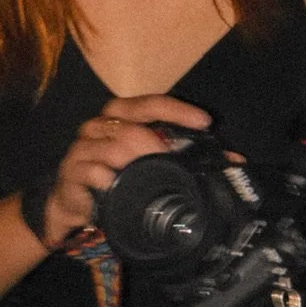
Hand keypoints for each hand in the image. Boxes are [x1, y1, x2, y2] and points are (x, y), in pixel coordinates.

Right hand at [40, 95, 210, 248]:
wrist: (72, 203)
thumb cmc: (116, 177)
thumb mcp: (150, 165)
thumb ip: (185, 158)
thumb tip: (233, 161)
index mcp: (122, 116)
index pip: (151, 103)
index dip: (177, 109)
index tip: (204, 121)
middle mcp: (102, 125)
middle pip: (131, 122)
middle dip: (155, 141)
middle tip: (172, 159)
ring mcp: (84, 146)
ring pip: (113, 145)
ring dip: (135, 161)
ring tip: (148, 176)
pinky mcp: (71, 170)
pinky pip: (91, 170)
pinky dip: (107, 178)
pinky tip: (116, 185)